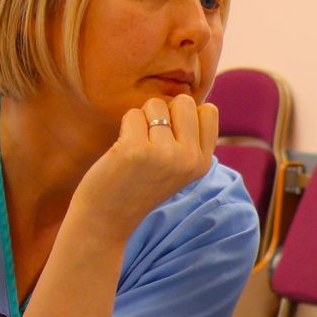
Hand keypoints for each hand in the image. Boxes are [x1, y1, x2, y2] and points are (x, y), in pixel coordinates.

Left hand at [72, 94, 218, 239]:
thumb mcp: (178, 166)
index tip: (170, 137)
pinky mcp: (137, 150)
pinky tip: (122, 151)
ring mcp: (165, 154)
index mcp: (202, 162)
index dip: (185, 116)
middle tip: (150, 140)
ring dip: (142, 119)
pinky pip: (133, 114)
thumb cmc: (139, 184)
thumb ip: (189, 138)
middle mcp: (189, 158)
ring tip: (136, 147)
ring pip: (156, 105)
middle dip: (163, 112)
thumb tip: (188, 99)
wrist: (107, 218)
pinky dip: (125, 127)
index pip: (208, 111)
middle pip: (184, 102)